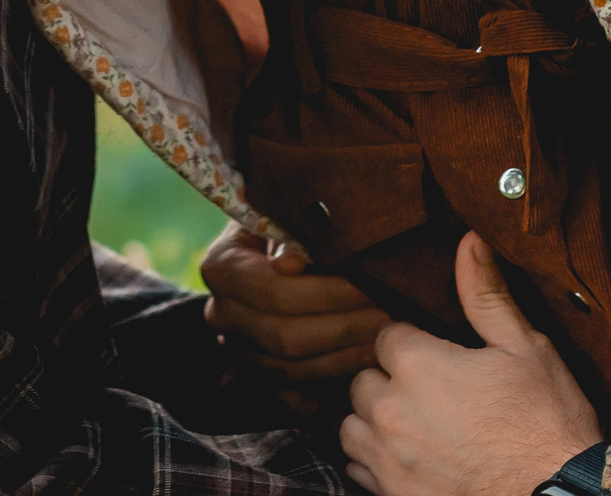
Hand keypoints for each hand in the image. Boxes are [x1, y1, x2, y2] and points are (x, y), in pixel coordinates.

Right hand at [201, 223, 391, 384]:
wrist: (271, 249)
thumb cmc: (288, 224)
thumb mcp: (287, 215)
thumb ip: (294, 234)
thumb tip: (291, 263)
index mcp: (221, 268)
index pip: (276, 291)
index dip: (329, 293)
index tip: (372, 287)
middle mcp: (222, 313)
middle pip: (285, 336)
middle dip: (343, 328)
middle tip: (389, 318)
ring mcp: (237, 348)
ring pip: (290, 371)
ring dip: (342, 359)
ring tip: (385, 342)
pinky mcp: (256, 374)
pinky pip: (293, 394)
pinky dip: (328, 386)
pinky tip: (364, 370)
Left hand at [341, 234, 600, 495]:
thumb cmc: (546, 422)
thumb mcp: (525, 347)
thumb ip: (486, 294)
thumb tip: (469, 240)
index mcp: (417, 366)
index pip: (386, 335)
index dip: (412, 341)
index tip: (437, 354)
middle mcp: (390, 413)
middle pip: (363, 381)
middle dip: (389, 380)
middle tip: (431, 390)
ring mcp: (387, 461)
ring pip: (352, 426)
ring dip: (375, 421)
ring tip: (415, 423)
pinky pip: (358, 470)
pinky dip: (376, 462)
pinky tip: (411, 458)